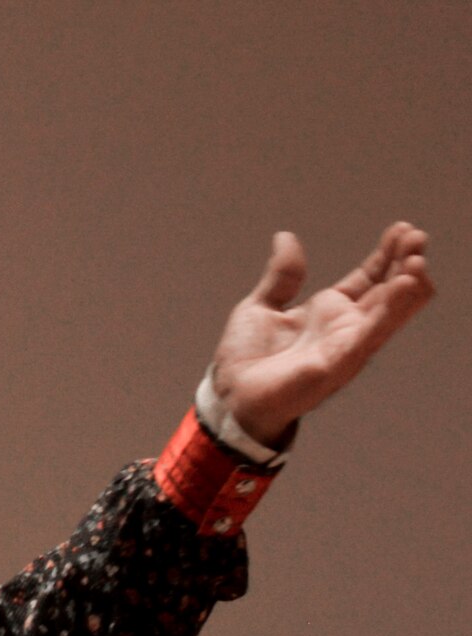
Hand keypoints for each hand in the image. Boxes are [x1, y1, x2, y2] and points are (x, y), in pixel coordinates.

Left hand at [211, 223, 434, 444]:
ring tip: (417, 257)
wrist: (230, 395)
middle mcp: (345, 327)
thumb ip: (281, 275)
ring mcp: (346, 345)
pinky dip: (391, 309)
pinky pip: (372, 332)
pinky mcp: (340, 361)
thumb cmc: (246, 359)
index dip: (386, 254)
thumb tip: (286, 237)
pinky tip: (406, 285)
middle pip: (387, 290)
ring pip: (390, 311)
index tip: (401, 228)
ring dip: (407, 284)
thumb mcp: (261, 305)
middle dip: (404, 262)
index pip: (369, 278)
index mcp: (328, 311)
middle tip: (416, 235)